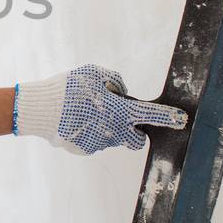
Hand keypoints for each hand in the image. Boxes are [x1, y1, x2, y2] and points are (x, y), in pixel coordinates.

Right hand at [13, 65, 188, 155]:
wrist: (41, 110)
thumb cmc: (69, 88)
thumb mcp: (94, 73)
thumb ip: (114, 81)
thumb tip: (120, 92)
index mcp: (120, 111)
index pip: (152, 115)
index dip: (169, 118)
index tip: (181, 120)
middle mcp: (114, 132)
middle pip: (136, 138)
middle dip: (134, 131)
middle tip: (118, 117)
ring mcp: (99, 144)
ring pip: (112, 138)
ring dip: (106, 128)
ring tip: (85, 113)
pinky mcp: (85, 150)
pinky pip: (94, 141)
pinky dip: (89, 132)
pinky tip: (75, 121)